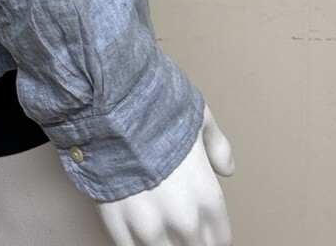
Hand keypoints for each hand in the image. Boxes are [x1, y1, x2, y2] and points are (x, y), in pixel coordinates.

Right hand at [95, 102, 233, 245]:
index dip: (212, 232)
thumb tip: (226, 168)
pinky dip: (136, 245)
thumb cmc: (155, 105)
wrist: (109, 104)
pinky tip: (136, 234)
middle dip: (191, 240)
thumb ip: (217, 145)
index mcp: (206, 197)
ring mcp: (148, 226)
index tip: (204, 227)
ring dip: (164, 243)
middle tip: (181, 228)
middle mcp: (183, 220)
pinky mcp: (117, 224)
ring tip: (159, 230)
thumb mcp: (199, 115)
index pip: (220, 238)